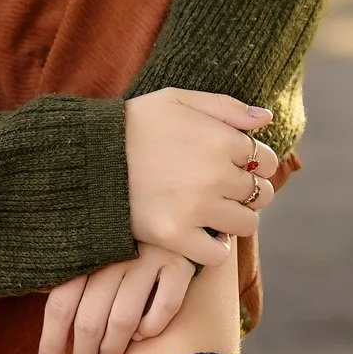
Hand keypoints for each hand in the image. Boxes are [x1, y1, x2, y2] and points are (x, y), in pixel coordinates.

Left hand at [38, 247, 198, 353]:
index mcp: (86, 252)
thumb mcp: (92, 254)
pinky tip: (143, 335)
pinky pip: (164, 308)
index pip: (60, 303)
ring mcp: (148, 258)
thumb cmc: (124, 243)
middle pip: (89, 320)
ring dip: (113, 349)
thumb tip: (44, 314)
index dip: (51, 341)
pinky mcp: (179, 264)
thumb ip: (71, 280)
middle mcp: (115, 254)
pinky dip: (150, 328)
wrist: (173, 209)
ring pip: (123, 320)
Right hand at [124, 89, 279, 266]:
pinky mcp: (175, 235)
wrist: (86, 156)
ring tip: (209, 211)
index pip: (265, 160)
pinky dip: (211, 248)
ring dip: (233, 220)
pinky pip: (217, 254)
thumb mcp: (176, 99)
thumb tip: (266, 120)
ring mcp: (197, 207)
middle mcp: (215, 173)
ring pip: (246, 225)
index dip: (254, 163)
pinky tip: (196, 234)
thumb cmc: (133, 124)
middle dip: (246, 192)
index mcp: (220, 138)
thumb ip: (226, 107)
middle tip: (220, 190)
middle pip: (261, 193)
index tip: (235, 167)